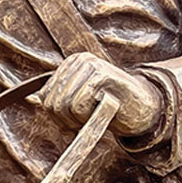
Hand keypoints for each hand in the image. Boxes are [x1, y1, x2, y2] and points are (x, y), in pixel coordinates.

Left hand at [38, 52, 162, 136]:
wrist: (147, 109)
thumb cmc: (112, 107)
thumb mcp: (80, 102)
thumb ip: (60, 100)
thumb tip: (34, 101)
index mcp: (69, 65)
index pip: (45, 97)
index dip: (57, 116)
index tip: (74, 122)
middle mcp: (77, 60)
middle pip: (51, 102)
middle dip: (66, 120)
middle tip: (88, 120)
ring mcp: (89, 64)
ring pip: (63, 105)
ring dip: (80, 120)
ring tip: (98, 113)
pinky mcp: (101, 74)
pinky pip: (78, 105)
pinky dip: (89, 115)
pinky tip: (105, 108)